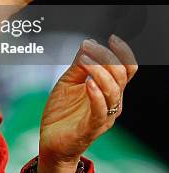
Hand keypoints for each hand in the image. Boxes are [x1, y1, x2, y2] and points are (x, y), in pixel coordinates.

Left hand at [37, 34, 137, 172]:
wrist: (52, 140)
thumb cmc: (62, 111)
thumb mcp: (68, 82)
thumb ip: (78, 65)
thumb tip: (87, 43)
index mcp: (108, 90)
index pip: (126, 70)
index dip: (122, 53)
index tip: (111, 38)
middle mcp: (112, 103)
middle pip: (121, 76)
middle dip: (106, 57)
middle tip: (88, 47)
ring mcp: (103, 116)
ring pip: (113, 91)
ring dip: (100, 71)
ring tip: (85, 60)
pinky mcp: (91, 128)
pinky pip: (100, 112)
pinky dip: (96, 95)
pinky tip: (88, 83)